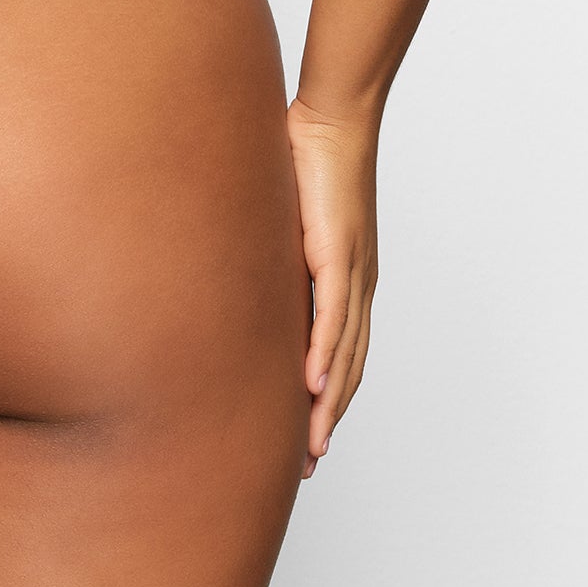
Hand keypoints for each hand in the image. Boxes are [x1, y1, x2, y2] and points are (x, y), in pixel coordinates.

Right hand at [286, 97, 377, 478]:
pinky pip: (334, 318)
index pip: (340, 353)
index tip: (306, 437)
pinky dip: (324, 357)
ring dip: (327, 404)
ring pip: (344, 355)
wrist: (331, 123)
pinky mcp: (340, 255)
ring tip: (310, 445)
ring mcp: (353, 273)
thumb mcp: (280, 219)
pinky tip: (312, 388)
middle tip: (306, 463)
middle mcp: (357, 285)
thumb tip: (229, 264)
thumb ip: (264, 248)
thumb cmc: (305, 159)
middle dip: (327, 419)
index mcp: (346, 279)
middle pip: (347, 369)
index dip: (326, 398)